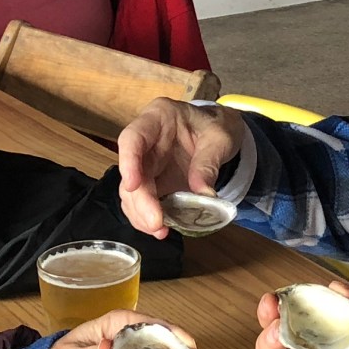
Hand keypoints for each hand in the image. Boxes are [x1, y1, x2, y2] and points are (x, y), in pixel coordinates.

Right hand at [116, 98, 244, 237]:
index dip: (128, 162)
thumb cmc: (217, 126)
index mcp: (158, 117)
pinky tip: (161, 229)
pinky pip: (142, 202)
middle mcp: (145, 141)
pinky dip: (148, 218)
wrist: (220, 132)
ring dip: (141, 214)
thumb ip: (209, 162)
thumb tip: (203, 194)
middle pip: (132, 171)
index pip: (133, 137)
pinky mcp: (152, 183)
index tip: (133, 185)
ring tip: (160, 230)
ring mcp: (146, 163)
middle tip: (155, 223)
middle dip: (140, 200)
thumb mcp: (220, 138)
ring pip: (131, 192)